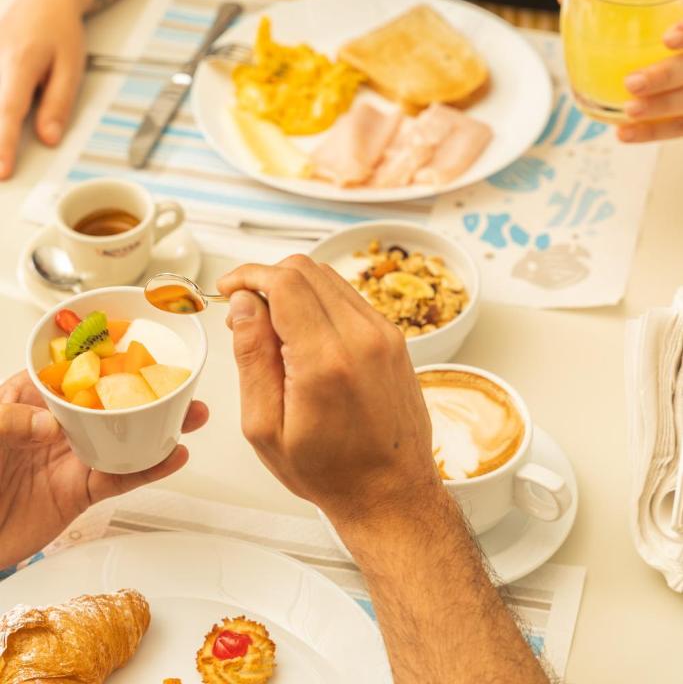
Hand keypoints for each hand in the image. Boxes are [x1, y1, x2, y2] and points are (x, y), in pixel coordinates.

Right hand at [0, 0, 93, 178]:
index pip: (8, 112)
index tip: (3, 170)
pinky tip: (1, 135)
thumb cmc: (60, 30)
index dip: (3, 145)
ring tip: (1, 157)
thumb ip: (59, 103)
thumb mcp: (71, 66)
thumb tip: (48, 139)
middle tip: (0, 171)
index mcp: (19, 63)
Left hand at [0, 371, 207, 567]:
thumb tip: (53, 424)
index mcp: (32, 400)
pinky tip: (172, 456)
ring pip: (126, 436)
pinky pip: (122, 477)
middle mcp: (58, 425)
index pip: (74, 368)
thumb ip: (11, 419)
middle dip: (148, 388)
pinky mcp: (82, 492)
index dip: (106, 353)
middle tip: (180, 379)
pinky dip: (151, 468)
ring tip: (192, 415)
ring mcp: (74, 457)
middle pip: (111, 401)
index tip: (138, 340)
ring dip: (162, 426)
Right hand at [218, 255, 439, 530]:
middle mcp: (362, 337)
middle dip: (266, 279)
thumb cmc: (329, 472)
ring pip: (328, 277)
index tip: (228, 289)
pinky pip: (348, 296)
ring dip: (293, 287)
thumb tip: (242, 304)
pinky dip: (318, 300)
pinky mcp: (394, 337)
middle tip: (245, 312)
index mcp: (325, 361)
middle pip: (305, 270)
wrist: (391, 493)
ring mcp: (384, 334)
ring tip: (273, 326)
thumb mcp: (265, 427)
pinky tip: (303, 333)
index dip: (248, 276)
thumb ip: (251, 356)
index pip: (284, 282)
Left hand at [557, 0, 682, 141]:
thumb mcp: (648, 7)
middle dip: (665, 78)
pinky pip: (679, 127)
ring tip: (628, 112)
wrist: (674, 61)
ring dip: (660, 110)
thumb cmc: (653, 25)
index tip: (667, 38)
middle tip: (631, 83)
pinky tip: (623, 133)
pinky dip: (652, 132)